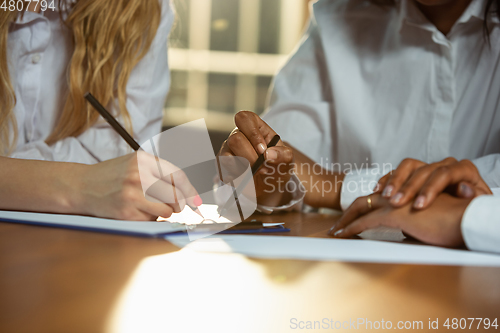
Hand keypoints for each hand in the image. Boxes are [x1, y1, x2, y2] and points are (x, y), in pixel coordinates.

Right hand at [75, 152, 200, 220]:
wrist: (81, 186)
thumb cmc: (112, 175)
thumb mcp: (135, 163)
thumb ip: (159, 172)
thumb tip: (188, 193)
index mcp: (144, 160)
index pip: (178, 176)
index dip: (191, 191)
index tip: (196, 201)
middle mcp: (139, 175)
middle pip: (176, 196)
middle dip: (179, 204)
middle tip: (173, 206)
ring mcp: (132, 194)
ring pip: (166, 210)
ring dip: (163, 211)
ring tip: (148, 205)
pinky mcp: (126, 211)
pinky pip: (151, 219)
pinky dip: (148, 217)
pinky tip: (135, 209)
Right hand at [218, 111, 293, 205]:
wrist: (269, 186)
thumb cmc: (277, 166)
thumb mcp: (287, 160)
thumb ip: (283, 155)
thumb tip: (268, 154)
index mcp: (255, 127)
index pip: (245, 119)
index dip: (253, 134)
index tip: (263, 151)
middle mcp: (238, 135)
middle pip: (235, 139)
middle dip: (251, 158)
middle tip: (263, 168)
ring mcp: (227, 149)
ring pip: (227, 156)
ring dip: (244, 169)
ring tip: (256, 173)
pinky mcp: (222, 164)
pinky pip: (223, 170)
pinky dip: (237, 177)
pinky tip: (246, 178)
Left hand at [328, 193, 471, 246]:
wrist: (461, 219)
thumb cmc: (449, 222)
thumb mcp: (426, 221)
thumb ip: (412, 223)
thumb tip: (404, 232)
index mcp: (401, 194)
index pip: (375, 199)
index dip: (362, 209)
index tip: (352, 218)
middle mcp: (395, 195)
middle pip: (363, 201)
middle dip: (347, 214)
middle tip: (336, 226)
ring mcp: (392, 203)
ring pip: (360, 209)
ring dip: (344, 221)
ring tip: (334, 232)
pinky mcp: (392, 215)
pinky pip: (364, 222)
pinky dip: (351, 228)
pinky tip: (342, 234)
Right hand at [374, 158, 490, 208]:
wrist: (467, 212)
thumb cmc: (472, 210)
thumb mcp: (478, 205)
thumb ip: (473, 197)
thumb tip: (463, 187)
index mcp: (463, 170)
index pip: (444, 173)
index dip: (429, 189)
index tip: (419, 206)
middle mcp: (445, 165)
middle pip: (423, 170)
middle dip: (407, 187)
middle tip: (396, 203)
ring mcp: (430, 168)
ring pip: (408, 166)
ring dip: (394, 181)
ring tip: (385, 196)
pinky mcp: (417, 174)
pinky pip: (399, 171)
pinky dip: (388, 179)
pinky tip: (379, 190)